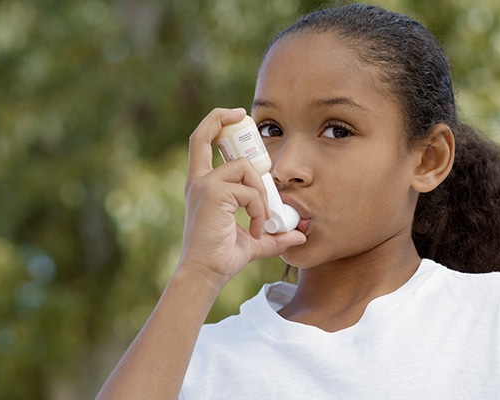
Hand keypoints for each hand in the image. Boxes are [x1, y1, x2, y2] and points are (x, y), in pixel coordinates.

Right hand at [178, 108, 305, 284]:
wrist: (206, 275)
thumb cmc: (223, 259)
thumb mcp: (254, 242)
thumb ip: (275, 235)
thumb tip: (300, 235)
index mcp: (202, 185)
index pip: (200, 142)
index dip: (216, 121)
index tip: (237, 115)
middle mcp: (199, 181)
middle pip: (206, 134)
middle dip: (226, 121)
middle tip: (251, 141)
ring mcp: (204, 185)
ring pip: (245, 169)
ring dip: (261, 194)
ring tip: (262, 221)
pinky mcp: (213, 194)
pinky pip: (250, 191)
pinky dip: (260, 210)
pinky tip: (257, 230)